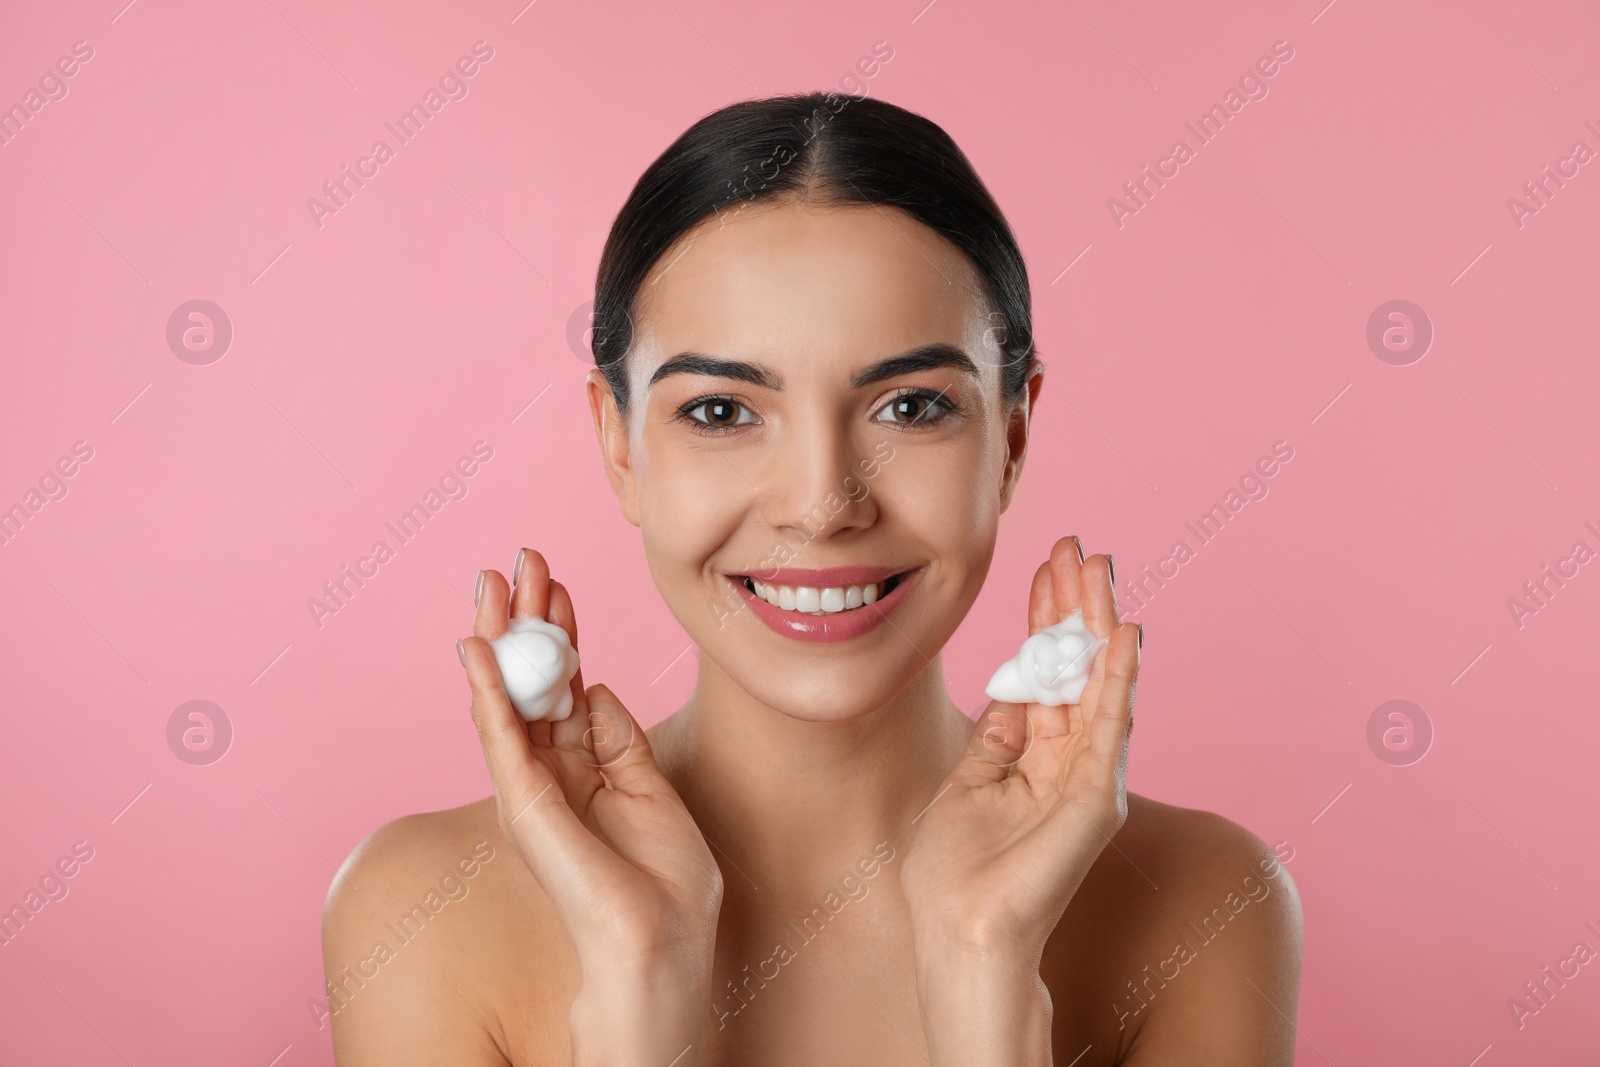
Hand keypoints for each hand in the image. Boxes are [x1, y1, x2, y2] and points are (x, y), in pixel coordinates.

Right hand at [457, 548, 722, 1062]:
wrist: (661, 946)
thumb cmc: (667, 885)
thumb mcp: (652, 789)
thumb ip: (618, 739)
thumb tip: (591, 688)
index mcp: (583, 768)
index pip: (563, 684)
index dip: (561, 631)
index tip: (557, 579)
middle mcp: (549, 774)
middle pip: (528, 681)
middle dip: (522, 618)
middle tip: (519, 559)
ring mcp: (532, 788)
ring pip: (503, 697)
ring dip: (496, 635)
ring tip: (491, 579)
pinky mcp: (524, 804)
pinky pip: (498, 737)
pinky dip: (484, 689)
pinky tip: (475, 645)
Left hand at [899, 536, 1139, 1063]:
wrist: (957, 933)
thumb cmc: (954, 874)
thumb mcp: (967, 783)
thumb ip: (998, 736)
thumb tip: (1011, 688)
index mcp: (1036, 758)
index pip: (1048, 671)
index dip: (1046, 618)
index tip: (1047, 564)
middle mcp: (1071, 763)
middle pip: (1079, 668)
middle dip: (1077, 606)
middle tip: (1080, 547)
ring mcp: (1089, 780)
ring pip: (1100, 684)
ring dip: (1099, 623)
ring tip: (1101, 568)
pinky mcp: (1097, 800)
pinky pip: (1110, 726)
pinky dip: (1119, 677)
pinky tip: (1123, 631)